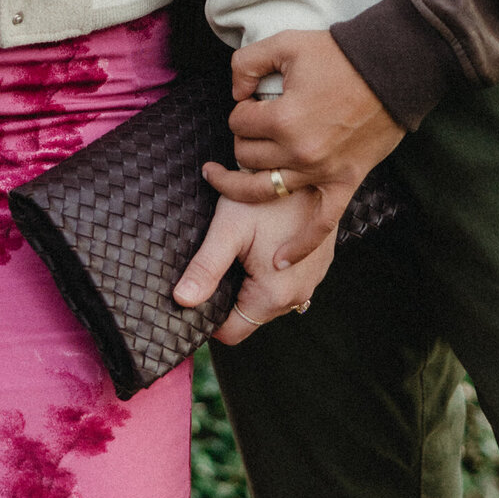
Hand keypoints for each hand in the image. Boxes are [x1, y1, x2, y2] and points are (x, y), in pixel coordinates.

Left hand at [171, 187, 337, 344]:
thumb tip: (181, 300)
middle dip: (230, 293)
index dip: (209, 316)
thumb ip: (205, 267)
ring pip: (267, 297)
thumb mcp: (228, 229)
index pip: (233, 331)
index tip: (199, 287)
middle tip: (219, 256)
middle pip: (250, 314)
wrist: (307, 166)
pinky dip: (269, 269)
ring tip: (241, 245)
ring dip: (250, 280)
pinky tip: (261, 240)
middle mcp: (299, 294)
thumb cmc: (267, 196)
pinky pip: (284, 280)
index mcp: (276, 295)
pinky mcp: (317, 264)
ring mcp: (312, 279)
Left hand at [201, 28, 403, 269]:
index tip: (252, 101)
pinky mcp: (345, 182)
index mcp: (283, 119)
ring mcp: (322, 172)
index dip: (240, 110)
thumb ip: (247, 64)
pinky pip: (321, 224)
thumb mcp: (285, 44)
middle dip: (244, 138)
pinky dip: (300, 246)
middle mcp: (299, 152)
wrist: (392, 69)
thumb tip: (234, 90)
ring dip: (244, 181)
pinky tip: (280, 261)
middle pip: (247, 156)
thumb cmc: (339, 54)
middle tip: (254, 125)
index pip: (238, 123)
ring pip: (267, 189)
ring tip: (224, 176)